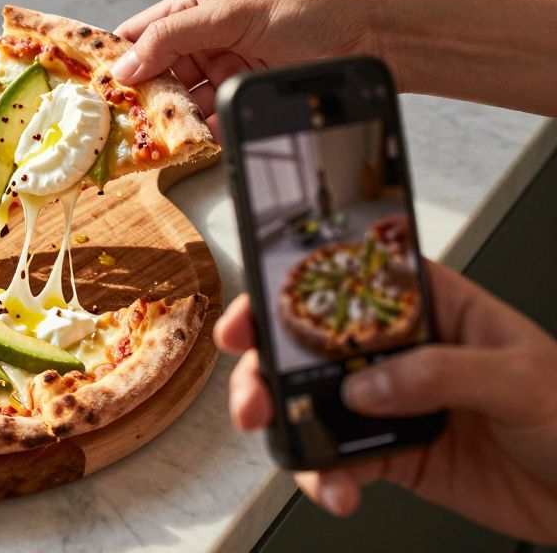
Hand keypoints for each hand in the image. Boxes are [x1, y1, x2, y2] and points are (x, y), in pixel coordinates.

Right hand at [109, 0, 384, 137]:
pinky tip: (190, 144)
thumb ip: (173, 36)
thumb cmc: (306, 5)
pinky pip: (212, 123)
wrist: (374, 33)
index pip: (139, 34)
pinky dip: (199, 134)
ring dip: (169, 120)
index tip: (90, 88)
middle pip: (156, 75)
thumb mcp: (231, 12)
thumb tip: (124, 66)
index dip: (114, 59)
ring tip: (152, 138)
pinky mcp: (247, 100)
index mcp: (195, 8)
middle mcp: (206, 40)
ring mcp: (226, 72)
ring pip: (182, 102)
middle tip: (118, 124)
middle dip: (139, 98)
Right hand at [217, 260, 556, 543]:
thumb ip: (441, 372)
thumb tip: (369, 386)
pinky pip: (341, 462)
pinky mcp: (394, 454)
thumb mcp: (521, 376)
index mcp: (433, 308)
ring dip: (287, 425)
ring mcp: (394, 404)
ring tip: (285, 444)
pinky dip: (325, 478)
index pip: (351, 282)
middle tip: (253, 393)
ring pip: (314, 404)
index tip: (256, 311)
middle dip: (268, 367)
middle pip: (311, 344)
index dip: (293, 288)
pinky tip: (336, 490)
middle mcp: (403, 352)